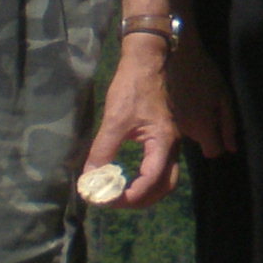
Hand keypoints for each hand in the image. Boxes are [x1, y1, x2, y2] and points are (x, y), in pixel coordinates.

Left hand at [85, 48, 180, 207]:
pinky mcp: (165, 137)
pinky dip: (147, 179)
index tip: (108, 199)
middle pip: (165, 185)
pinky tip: (129, 176)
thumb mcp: (115, 119)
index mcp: (163, 142)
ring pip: (166, 178)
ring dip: (146, 191)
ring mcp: (171, 141)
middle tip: (115, 201)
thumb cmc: (133, 87)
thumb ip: (104, 150)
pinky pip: (161, 166)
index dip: (131, 195)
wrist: (148, 61)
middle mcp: (172, 146)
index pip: (151, 180)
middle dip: (141, 199)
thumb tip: (91, 177)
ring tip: (121, 194)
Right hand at [167, 37, 235, 158]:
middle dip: (207, 132)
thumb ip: (228, 125)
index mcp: (202, 126)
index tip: (220, 131)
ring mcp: (172, 123)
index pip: (212, 152)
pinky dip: (185, 117)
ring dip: (196, 124)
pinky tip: (187, 100)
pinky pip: (179, 125)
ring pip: (190, 134)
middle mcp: (185, 131)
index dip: (218, 144)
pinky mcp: (164, 116)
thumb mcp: (224, 96)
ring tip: (198, 101)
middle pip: (201, 142)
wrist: (175, 55)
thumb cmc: (204, 72)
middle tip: (210, 108)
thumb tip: (231, 148)